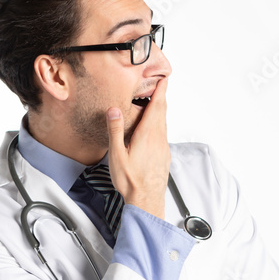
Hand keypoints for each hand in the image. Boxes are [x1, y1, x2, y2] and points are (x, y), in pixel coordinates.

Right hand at [106, 77, 169, 218]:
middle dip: (162, 97)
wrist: (147, 200)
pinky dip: (160, 124)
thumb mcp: (117, 154)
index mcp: (147, 135)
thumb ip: (115, 130)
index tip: (164, 79)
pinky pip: (164, 134)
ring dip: (161, 111)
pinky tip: (155, 128)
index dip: (160, 91)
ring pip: (164, 123)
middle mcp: (159, 139)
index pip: (156, 107)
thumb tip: (114, 109)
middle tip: (161, 85)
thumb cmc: (131, 180)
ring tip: (157, 103)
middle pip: (162, 112)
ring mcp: (163, 147)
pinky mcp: (164, 155)